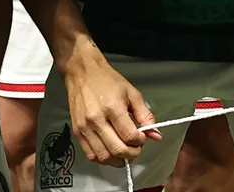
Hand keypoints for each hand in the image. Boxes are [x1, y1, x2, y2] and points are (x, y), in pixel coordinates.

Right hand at [61, 48, 159, 164]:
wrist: (82, 72)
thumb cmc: (107, 81)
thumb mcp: (132, 93)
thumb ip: (145, 115)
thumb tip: (155, 135)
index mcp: (112, 108)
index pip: (130, 136)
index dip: (140, 141)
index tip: (142, 137)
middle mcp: (96, 119)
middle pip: (118, 150)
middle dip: (132, 154)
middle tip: (135, 148)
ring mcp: (85, 127)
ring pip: (104, 157)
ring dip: (118, 160)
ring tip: (124, 151)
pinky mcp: (77, 131)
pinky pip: (91, 155)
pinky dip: (103, 158)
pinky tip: (110, 151)